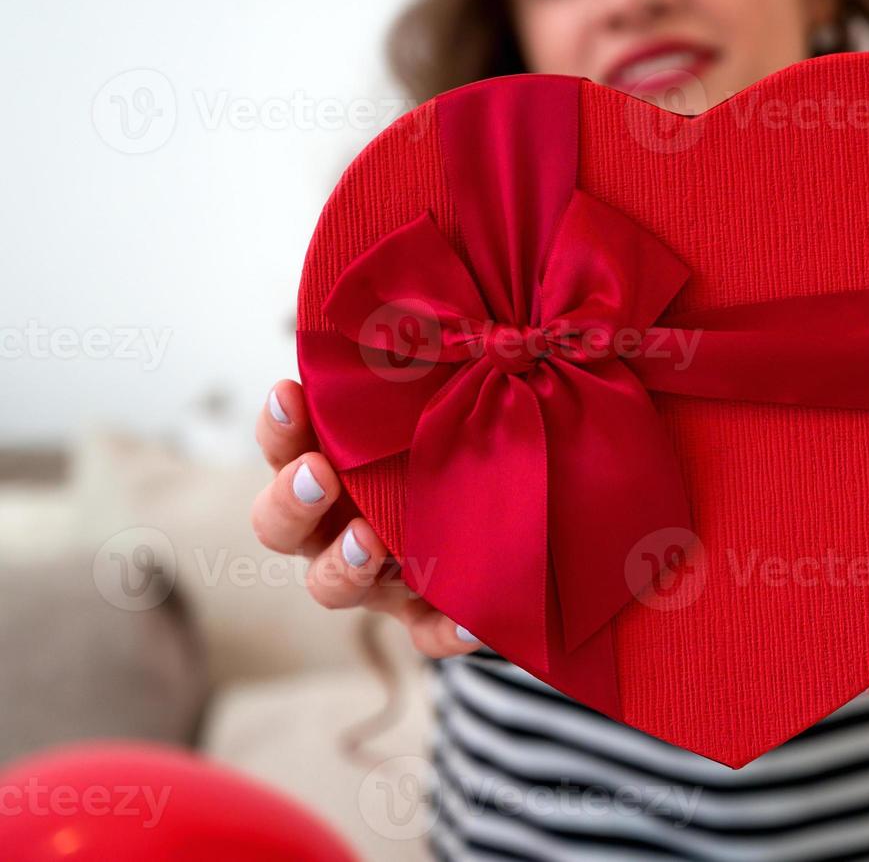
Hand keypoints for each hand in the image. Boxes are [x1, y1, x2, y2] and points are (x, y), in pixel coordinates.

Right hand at [252, 380, 482, 658]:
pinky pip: (426, 632)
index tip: (289, 392)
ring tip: (372, 542)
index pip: (282, 449)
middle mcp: (335, 529)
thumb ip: (412, 379)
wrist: (505, 512)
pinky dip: (447, 630)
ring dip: (345, 565)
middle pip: (281, 528)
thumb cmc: (448, 443)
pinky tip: (474, 620)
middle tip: (319, 473)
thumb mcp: (430, 409)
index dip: (278, 427)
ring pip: (332, 586)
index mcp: (327, 475)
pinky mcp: (423, 616)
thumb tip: (420, 322)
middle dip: (291, 500)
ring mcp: (375, 578)